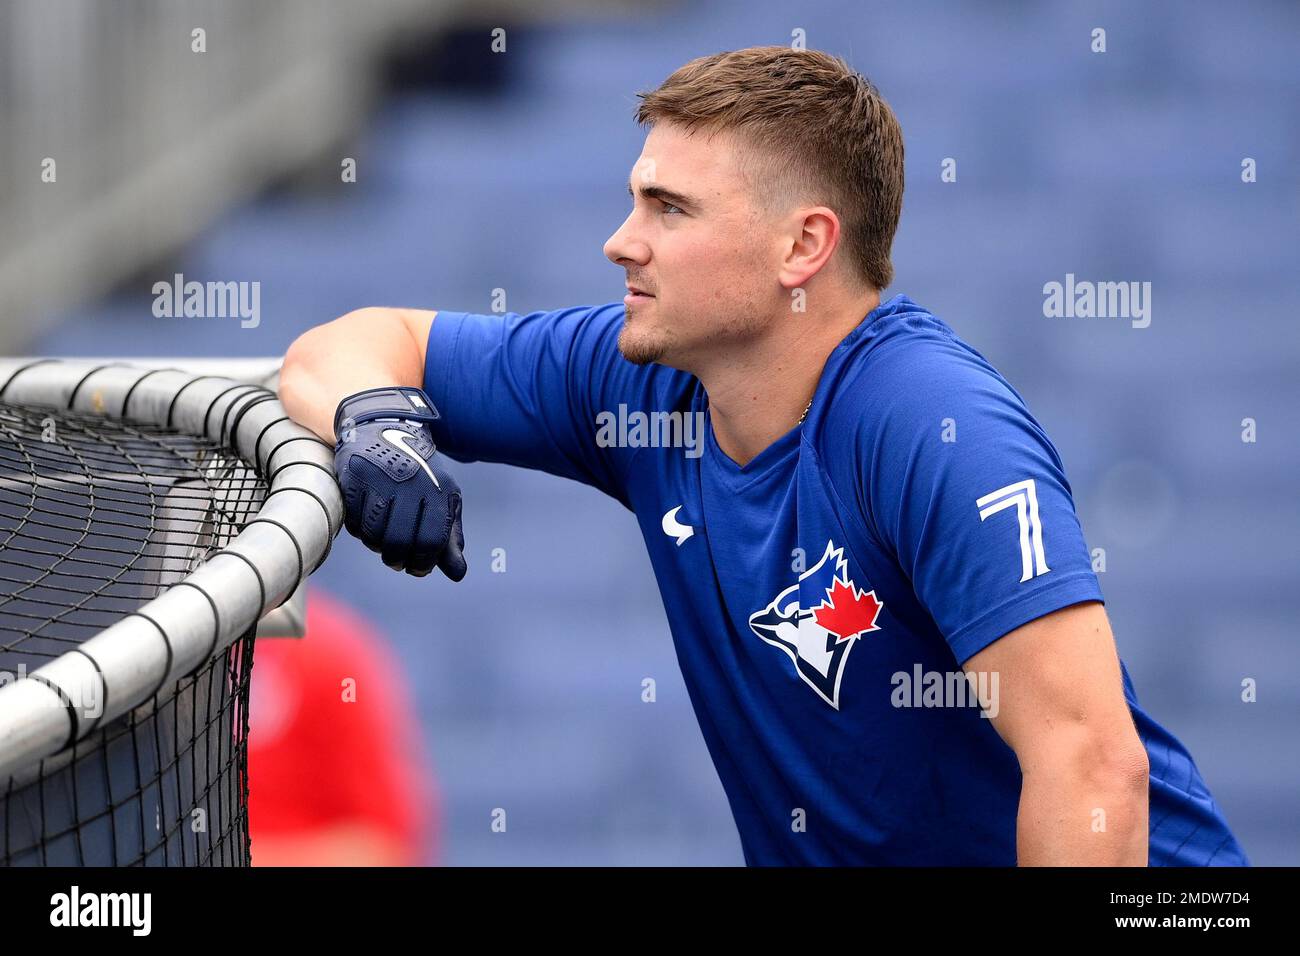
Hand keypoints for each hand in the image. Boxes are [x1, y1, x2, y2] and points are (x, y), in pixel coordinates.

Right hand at [332, 386, 466, 579]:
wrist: (382, 428)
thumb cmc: (418, 473)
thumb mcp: (442, 498)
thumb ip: (450, 537)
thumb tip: (458, 573)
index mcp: (438, 489)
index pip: (432, 541)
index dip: (424, 562)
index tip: (418, 567)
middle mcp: (410, 483)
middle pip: (400, 542)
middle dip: (398, 560)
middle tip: (398, 561)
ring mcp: (380, 479)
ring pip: (374, 535)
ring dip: (377, 546)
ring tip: (383, 540)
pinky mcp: (354, 478)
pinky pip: (354, 522)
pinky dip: (359, 531)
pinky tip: (367, 522)